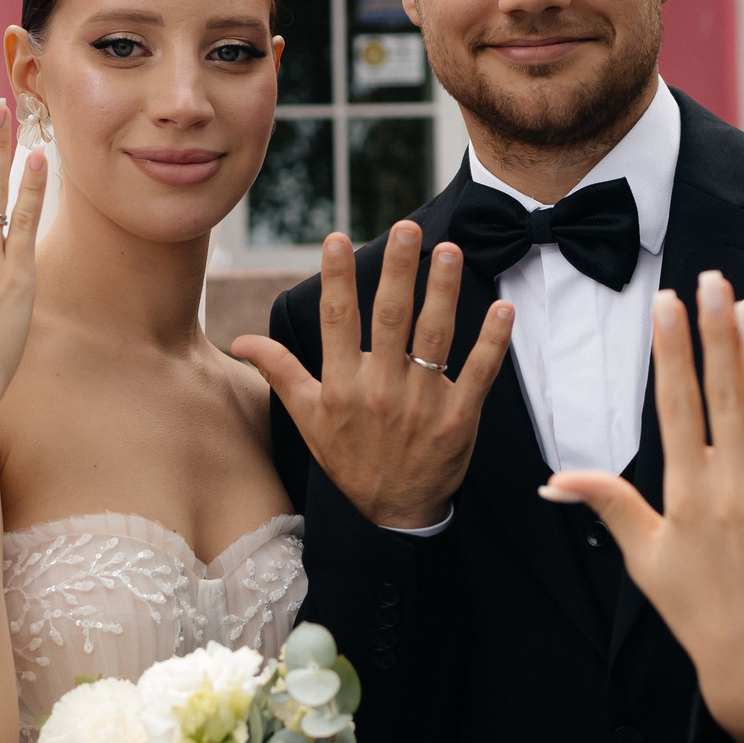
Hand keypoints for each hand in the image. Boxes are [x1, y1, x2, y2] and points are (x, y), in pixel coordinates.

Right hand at [232, 224, 512, 529]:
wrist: (393, 514)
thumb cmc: (349, 459)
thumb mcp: (308, 419)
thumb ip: (279, 372)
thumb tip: (240, 341)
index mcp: (342, 386)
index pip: (338, 320)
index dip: (337, 277)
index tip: (337, 238)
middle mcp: (381, 389)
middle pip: (390, 318)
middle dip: (398, 271)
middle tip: (407, 229)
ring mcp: (422, 403)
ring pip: (434, 336)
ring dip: (443, 291)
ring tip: (449, 251)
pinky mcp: (459, 418)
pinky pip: (478, 373)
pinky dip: (493, 341)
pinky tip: (503, 308)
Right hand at [543, 272, 743, 742]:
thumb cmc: (695, 610)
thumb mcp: (643, 556)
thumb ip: (607, 503)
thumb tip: (555, 478)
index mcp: (686, 493)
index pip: (675, 406)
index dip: (670, 351)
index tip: (665, 305)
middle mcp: (732, 488)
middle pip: (721, 395)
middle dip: (714, 332)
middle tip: (711, 281)